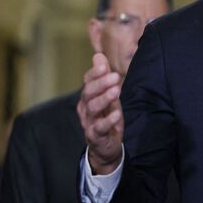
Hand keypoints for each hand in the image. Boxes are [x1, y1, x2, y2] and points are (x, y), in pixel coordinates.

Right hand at [77, 52, 124, 174]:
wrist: (106, 148)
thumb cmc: (106, 118)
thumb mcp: (108, 96)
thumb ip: (104, 77)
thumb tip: (99, 55)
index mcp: (87, 97)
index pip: (87, 82)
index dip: (95, 73)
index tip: (104, 64)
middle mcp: (85, 108)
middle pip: (88, 93)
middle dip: (101, 83)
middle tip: (114, 76)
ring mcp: (88, 122)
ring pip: (93, 108)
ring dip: (105, 98)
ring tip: (116, 90)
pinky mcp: (95, 136)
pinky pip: (100, 127)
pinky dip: (108, 120)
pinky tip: (117, 114)